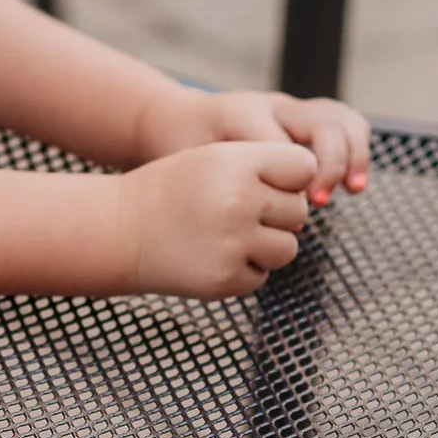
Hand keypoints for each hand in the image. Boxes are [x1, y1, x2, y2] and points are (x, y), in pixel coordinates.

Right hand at [117, 141, 315, 296]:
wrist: (122, 230)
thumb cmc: (174, 189)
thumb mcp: (215, 158)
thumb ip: (265, 165)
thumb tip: (314, 189)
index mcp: (239, 163)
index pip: (303, 166)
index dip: (288, 175)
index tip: (264, 180)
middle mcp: (240, 201)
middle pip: (298, 210)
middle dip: (276, 214)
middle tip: (235, 210)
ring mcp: (235, 243)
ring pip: (288, 247)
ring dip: (266, 244)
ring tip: (226, 233)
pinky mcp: (228, 279)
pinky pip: (263, 275)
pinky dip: (244, 269)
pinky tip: (213, 253)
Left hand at [138, 87, 371, 204]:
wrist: (181, 122)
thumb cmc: (184, 148)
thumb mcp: (191, 165)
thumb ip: (228, 183)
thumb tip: (280, 214)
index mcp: (243, 114)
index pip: (280, 141)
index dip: (292, 177)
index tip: (292, 207)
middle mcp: (274, 107)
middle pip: (322, 120)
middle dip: (332, 161)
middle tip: (321, 200)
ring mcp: (294, 110)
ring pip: (340, 118)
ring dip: (354, 154)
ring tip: (354, 188)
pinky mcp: (306, 120)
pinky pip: (343, 124)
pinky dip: (356, 151)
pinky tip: (353, 183)